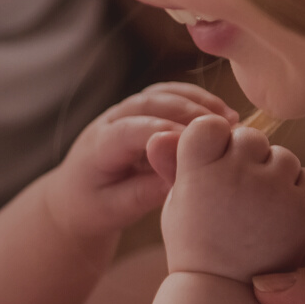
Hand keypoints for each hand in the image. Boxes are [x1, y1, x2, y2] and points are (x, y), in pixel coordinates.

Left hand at [42, 83, 238, 237]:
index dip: (166, 133)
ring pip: (161, 94)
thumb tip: (181, 178)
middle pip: (149, 104)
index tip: (198, 145)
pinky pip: (169, 96)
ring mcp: (125, 112)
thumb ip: (144, 194)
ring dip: (197, 101)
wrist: (75, 198)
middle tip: (224, 128)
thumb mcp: (115, 210)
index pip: (132, 130)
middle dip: (188, 112)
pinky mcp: (142, 111)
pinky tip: (223, 116)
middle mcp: (110, 121)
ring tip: (229, 119)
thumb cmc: (93, 208)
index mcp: (98, 146)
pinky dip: (196, 101)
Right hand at [149, 115, 304, 281]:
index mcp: (197, 169)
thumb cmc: (195, 247)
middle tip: (236, 198)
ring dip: (273, 175)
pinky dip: (297, 194)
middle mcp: (235, 173)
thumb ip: (176, 164)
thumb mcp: (176, 204)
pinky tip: (278, 220)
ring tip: (256, 212)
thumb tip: (159, 134)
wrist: (226, 295)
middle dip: (246, 160)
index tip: (210, 172)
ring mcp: (273, 188)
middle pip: (250, 137)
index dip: (212, 144)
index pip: (209, 125)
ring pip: (282, 156)